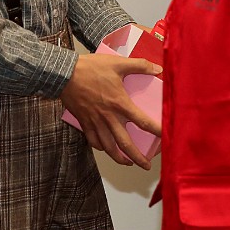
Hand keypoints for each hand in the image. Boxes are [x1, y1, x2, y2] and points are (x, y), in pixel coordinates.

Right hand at [60, 53, 162, 169]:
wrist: (63, 74)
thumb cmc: (90, 68)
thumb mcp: (117, 63)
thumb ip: (139, 65)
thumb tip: (158, 68)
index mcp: (120, 104)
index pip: (143, 122)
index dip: (157, 131)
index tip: (166, 138)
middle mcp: (109, 117)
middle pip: (125, 144)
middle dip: (137, 158)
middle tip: (146, 166)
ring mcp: (95, 122)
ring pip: (108, 147)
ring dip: (119, 158)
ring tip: (128, 163)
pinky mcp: (84, 122)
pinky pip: (93, 141)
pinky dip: (101, 148)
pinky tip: (106, 149)